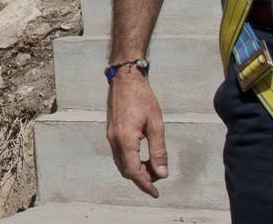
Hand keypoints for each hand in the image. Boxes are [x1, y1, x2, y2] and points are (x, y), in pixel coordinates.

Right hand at [105, 72, 168, 197]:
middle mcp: (114, 140)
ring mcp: (110, 136)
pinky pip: (119, 154)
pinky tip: (142, 155)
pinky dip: (130, 160)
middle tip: (159, 175)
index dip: (145, 184)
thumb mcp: (156, 124)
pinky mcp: (111, 131)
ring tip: (152, 166)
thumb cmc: (143, 98)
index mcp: (126, 139)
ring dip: (136, 169)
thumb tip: (162, 173)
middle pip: (126, 170)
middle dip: (142, 177)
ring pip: (121, 163)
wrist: (126, 79)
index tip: (156, 193)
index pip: (134, 171)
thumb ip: (158, 150)